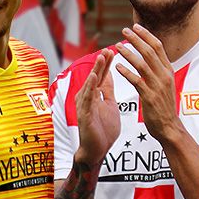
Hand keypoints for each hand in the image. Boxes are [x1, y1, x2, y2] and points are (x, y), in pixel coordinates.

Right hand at [74, 49, 119, 165]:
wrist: (98, 150)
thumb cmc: (103, 129)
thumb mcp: (110, 105)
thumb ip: (108, 91)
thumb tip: (110, 75)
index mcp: (95, 96)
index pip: (102, 76)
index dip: (107, 64)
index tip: (113, 51)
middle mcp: (87, 98)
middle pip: (95, 76)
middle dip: (102, 63)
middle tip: (108, 49)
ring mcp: (84, 105)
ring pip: (90, 84)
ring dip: (96, 70)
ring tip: (101, 57)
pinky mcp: (84, 114)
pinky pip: (87, 98)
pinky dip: (90, 86)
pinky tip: (94, 76)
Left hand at [115, 24, 181, 142]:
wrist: (169, 127)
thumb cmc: (164, 106)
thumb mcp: (165, 84)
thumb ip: (158, 69)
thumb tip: (151, 55)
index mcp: (168, 71)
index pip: (158, 47)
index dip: (146, 35)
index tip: (135, 27)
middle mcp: (164, 76)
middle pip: (150, 51)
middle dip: (136, 39)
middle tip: (124, 31)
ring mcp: (157, 86)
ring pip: (142, 64)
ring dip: (129, 53)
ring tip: (117, 46)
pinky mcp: (149, 97)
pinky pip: (137, 81)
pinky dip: (126, 72)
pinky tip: (117, 67)